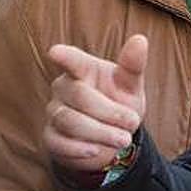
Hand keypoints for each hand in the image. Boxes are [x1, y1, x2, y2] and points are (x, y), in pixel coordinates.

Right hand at [43, 35, 148, 173]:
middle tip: (133, 123)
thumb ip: (133, 65)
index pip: (73, 60)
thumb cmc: (120, 102)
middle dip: (109, 112)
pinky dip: (79, 149)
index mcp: (84, 69)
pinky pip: (58, 142)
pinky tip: (95, 150)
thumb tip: (140, 39)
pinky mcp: (50, 136)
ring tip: (123, 140)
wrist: (112, 137)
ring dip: (99, 133)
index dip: (65, 56)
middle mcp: (64, 87)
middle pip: (79, 96)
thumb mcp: (131, 86)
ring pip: (69, 121)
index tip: (55, 52)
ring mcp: (54, 111)